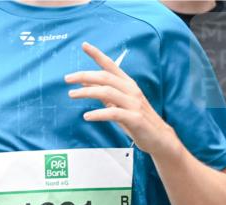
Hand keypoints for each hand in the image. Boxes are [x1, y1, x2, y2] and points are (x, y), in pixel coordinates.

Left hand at [66, 42, 176, 156]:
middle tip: (67, 78)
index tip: (84, 45)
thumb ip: (104, 93)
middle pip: (106, 77)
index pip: (111, 65)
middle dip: (85, 75)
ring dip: (88, 92)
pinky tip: (87, 116)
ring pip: (108, 92)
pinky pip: (114, 113)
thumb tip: (84, 82)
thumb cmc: (137, 120)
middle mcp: (131, 90)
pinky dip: (99, 113)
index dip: (98, 55)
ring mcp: (134, 104)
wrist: (159, 138)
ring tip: (72, 95)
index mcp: (127, 84)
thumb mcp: (118, 104)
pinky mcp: (135, 118)